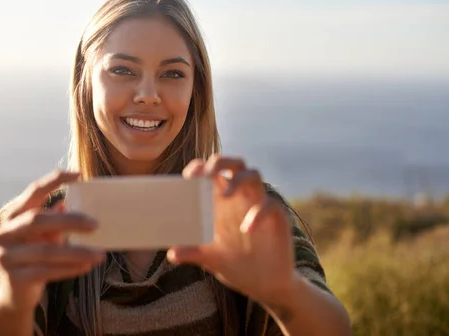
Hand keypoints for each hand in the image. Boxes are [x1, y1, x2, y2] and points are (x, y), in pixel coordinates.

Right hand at [0, 170, 105, 311]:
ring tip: (99, 254)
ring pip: (46, 251)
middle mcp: (4, 233)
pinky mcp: (14, 278)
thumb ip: (54, 219)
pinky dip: (69, 269)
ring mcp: (6, 256)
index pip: (33, 192)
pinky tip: (86, 267)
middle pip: (38, 220)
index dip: (54, 181)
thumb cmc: (33, 257)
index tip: (78, 174)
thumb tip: (70, 203)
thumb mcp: (43, 236)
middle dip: (69, 221)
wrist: (15, 294)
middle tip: (96, 225)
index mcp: (12, 216)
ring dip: (76, 252)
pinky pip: (46, 271)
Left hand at [168, 155, 296, 304]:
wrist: (265, 286)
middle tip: (208, 172)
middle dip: (221, 161)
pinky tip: (246, 229)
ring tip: (225, 194)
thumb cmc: (237, 266)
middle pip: (234, 163)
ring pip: (253, 174)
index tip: (189, 175)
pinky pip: (270, 204)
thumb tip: (171, 253)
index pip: (213, 172)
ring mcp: (259, 205)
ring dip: (238, 179)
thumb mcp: (211, 258)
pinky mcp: (276, 218)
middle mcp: (241, 198)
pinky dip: (258, 212)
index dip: (201, 167)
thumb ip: (193, 253)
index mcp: (223, 202)